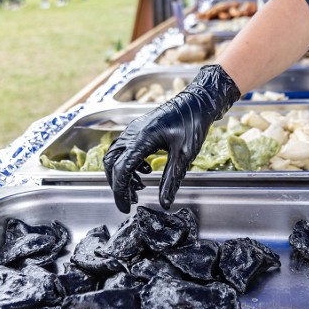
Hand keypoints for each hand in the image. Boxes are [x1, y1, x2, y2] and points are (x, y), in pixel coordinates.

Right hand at [104, 65, 240, 212]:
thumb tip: (164, 202)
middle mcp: (133, 133)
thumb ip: (171, 180)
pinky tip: (145, 171)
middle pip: (111, 162)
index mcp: (142, 139)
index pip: (122, 169)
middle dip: (116, 184)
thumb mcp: (184, 155)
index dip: (120, 191)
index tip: (125, 207)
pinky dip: (129, 163)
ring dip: (122, 174)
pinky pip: (124, 148)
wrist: (197, 101)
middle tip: (129, 200)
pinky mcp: (138, 129)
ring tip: (139, 188)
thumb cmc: (192, 123)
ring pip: (115, 155)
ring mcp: (134, 129)